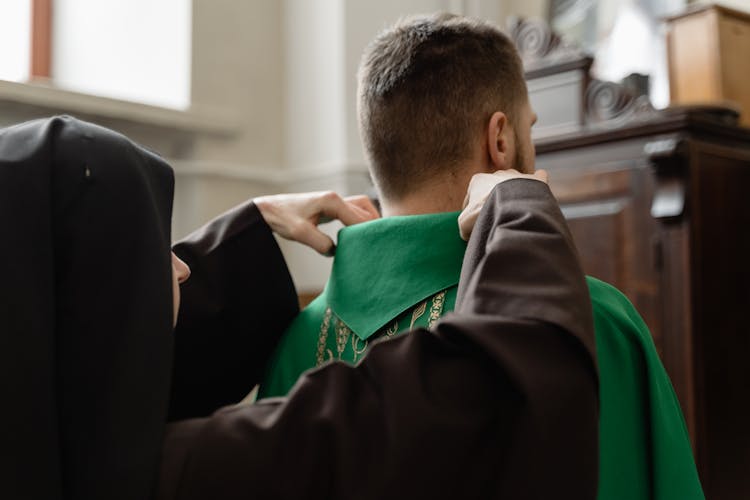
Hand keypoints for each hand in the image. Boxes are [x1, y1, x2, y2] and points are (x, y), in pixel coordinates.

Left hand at [254, 191, 379, 254]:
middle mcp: (336, 198)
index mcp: (332, 201)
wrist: (269, 210)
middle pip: (366, 211)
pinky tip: (362, 234)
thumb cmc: (283, 218)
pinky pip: (355, 211)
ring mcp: (335, 201)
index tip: (376, 247)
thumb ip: (320, 243)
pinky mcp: (332, 206)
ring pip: (363, 208)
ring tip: (374, 238)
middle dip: (374, 227)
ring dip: (370, 221)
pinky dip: (362, 220)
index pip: (359, 218)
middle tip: (380, 244)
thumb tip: (336, 252)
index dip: (368, 233)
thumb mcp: (300, 233)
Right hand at [458, 169, 547, 240]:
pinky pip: (537, 179)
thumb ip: (464, 226)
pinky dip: (537, 187)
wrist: (513, 208)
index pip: (472, 196)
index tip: (476, 224)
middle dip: (494, 203)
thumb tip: (468, 233)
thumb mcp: (464, 223)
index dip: (472, 212)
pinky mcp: (536, 180)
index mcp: (479, 180)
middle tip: (497, 220)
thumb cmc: (485, 213)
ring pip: (514, 185)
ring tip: (516, 215)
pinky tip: (536, 198)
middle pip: (493, 190)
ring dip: (514, 198)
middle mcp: (498, 174)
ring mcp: (518, 175)